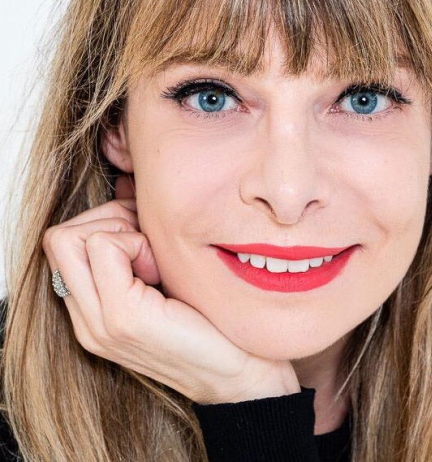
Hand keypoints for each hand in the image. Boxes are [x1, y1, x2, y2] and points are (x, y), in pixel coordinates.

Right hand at [42, 176, 299, 403]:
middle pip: (59, 238)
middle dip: (106, 222)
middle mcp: (87, 319)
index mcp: (93, 312)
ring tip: (154, 259)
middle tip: (147, 241)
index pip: (62, 243)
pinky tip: (161, 269)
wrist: (240, 374)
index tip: (145, 237)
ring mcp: (99, 322)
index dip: (104, 225)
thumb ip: (136, 244)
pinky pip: (104, 247)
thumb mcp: (163, 278)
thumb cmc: (208, 319)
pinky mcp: (123, 318)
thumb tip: (128, 189)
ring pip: (70, 238)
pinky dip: (134, 242)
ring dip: (118, 232)